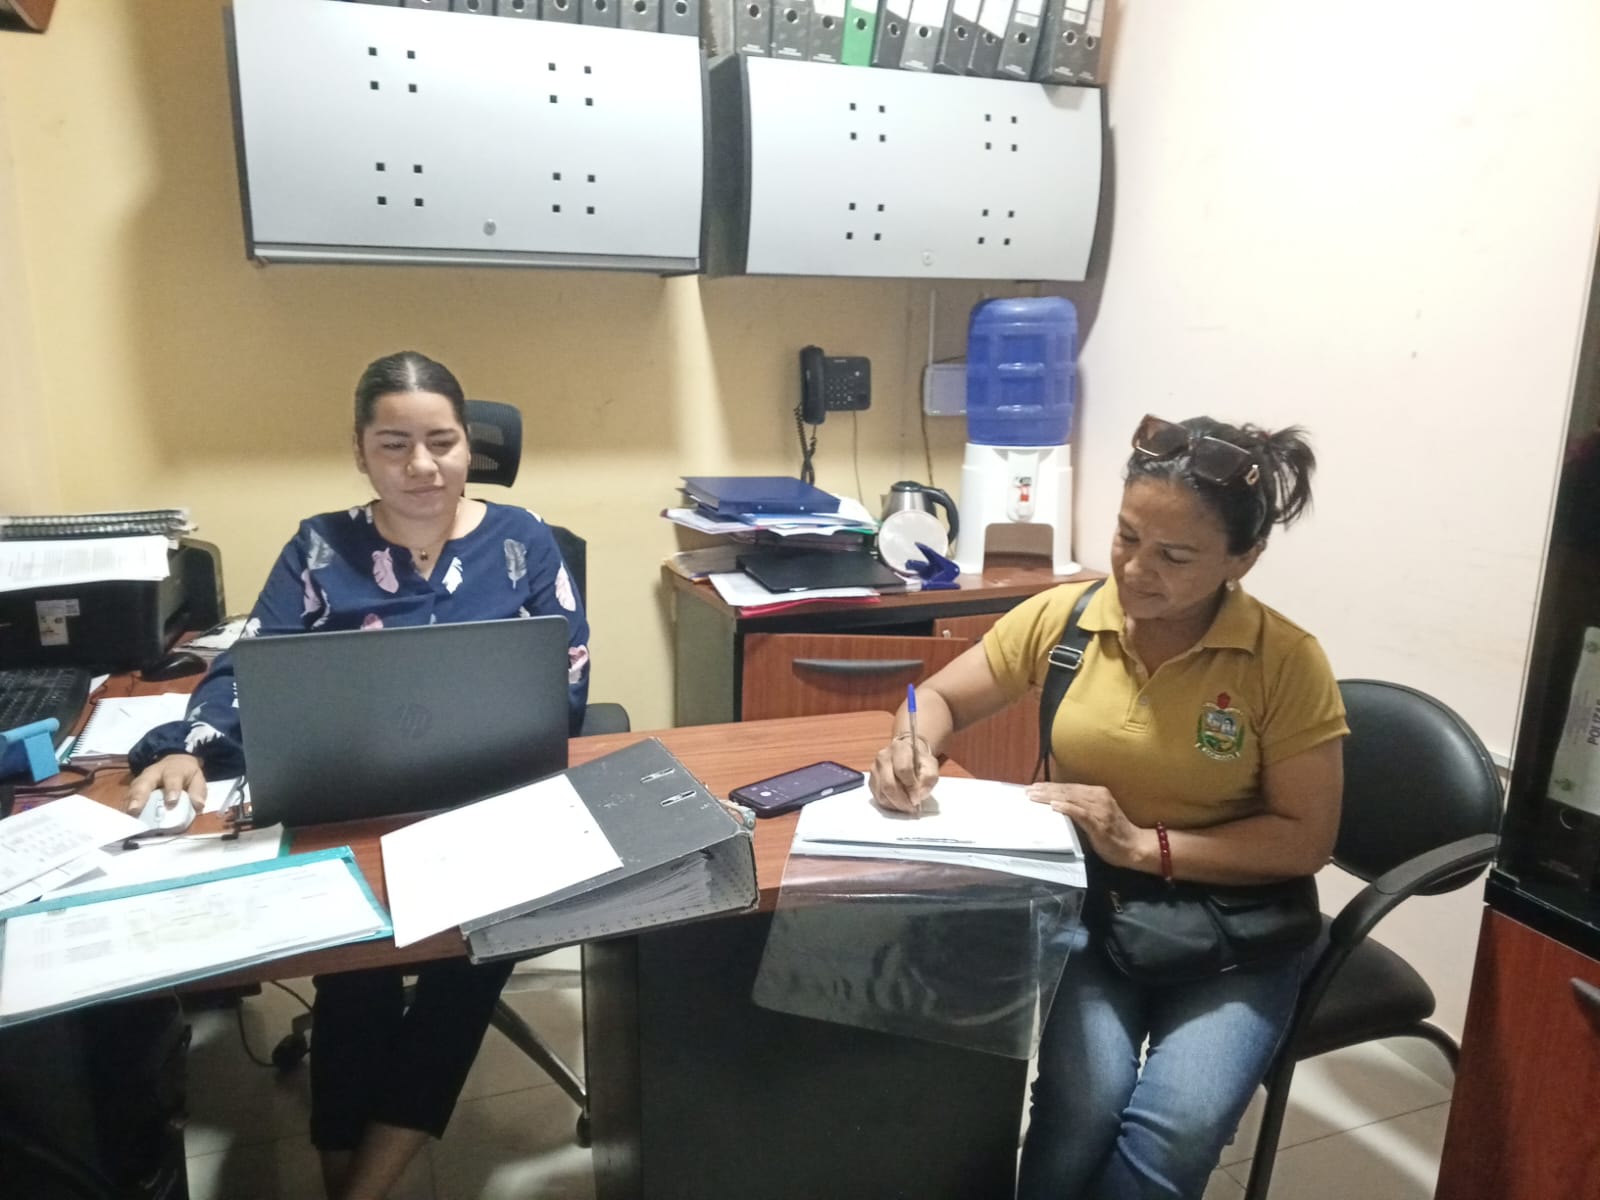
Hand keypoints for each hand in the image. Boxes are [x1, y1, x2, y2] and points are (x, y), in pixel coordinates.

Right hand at [126, 754, 207, 812]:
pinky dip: (126, 805)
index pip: (172, 778)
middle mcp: (153, 773)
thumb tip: (198, 806)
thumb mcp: (197, 778)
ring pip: (133, 789)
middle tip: (134, 810)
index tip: (171, 802)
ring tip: (128, 816)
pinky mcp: (134, 787)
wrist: (174, 761)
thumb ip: (197, 791)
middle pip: (144, 783)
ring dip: (129, 803)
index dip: (172, 789)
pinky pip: (128, 796)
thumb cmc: (186, 774)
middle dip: (139, 796)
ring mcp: (141, 779)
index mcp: (173, 770)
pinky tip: (125, 817)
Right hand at [868, 734, 937, 813]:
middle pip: (889, 784)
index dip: (911, 787)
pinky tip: (898, 803)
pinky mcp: (871, 780)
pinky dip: (889, 804)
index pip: (903, 770)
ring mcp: (874, 769)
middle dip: (902, 801)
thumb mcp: (930, 765)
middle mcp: (883, 757)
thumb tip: (919, 795)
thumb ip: (929, 778)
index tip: (918, 799)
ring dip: (896, 804)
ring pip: (882, 793)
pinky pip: (877, 796)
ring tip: (907, 806)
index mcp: (899, 748)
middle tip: (912, 808)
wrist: (907, 754)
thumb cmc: (919, 760)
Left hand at [1027, 782, 1150, 868]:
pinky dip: (1067, 808)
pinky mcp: (1099, 824)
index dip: (1051, 786)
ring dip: (1051, 796)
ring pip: (1071, 799)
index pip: (1069, 787)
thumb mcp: (1096, 816)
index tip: (1034, 787)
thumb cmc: (1114, 834)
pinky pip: (1080, 813)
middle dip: (1046, 790)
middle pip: (1067, 790)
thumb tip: (1057, 807)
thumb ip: (1081, 809)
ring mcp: (1099, 810)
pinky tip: (1054, 806)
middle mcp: (1098, 797)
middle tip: (1028, 790)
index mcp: (1097, 793)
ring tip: (1035, 796)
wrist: (1135, 847)